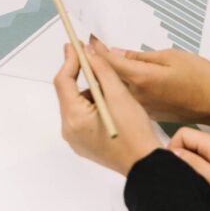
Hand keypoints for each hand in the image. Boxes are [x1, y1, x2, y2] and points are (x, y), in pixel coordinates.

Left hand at [54, 42, 160, 175]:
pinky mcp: (84, 144)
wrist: (146, 165)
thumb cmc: (135, 133)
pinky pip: (83, 117)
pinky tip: (110, 102)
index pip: (63, 81)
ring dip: (90, 90)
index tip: (76, 45)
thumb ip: (102, 70)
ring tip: (111, 86)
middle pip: (68, 93)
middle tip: (94, 59)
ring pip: (77, 104)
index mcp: (74, 118)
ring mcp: (76, 139)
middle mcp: (69, 130)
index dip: (70, 60)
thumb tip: (89, 52)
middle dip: (81, 74)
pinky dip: (93, 104)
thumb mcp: (119, 95)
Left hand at [89, 36, 209, 132]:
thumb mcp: (171, 57)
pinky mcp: (146, 116)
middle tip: (86, 47)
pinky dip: (115, 90)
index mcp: (142, 79)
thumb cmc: (200, 78)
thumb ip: (140, 57)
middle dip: (93, 65)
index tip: (86, 40)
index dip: (94, 51)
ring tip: (99, 60)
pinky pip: (123, 101)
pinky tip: (118, 79)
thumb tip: (117, 54)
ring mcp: (142, 109)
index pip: (107, 64)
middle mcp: (137, 97)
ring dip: (103, 78)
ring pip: (112, 93)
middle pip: (104, 81)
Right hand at [169, 128, 209, 210]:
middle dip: (182, 158)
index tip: (172, 169)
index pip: (183, 134)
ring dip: (192, 166)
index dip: (172, 149)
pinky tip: (207, 186)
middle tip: (183, 179)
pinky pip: (209, 161)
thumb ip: (192, 164)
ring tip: (196, 184)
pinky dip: (203, 171)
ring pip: (199, 153)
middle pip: (191, 142)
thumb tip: (171, 153)